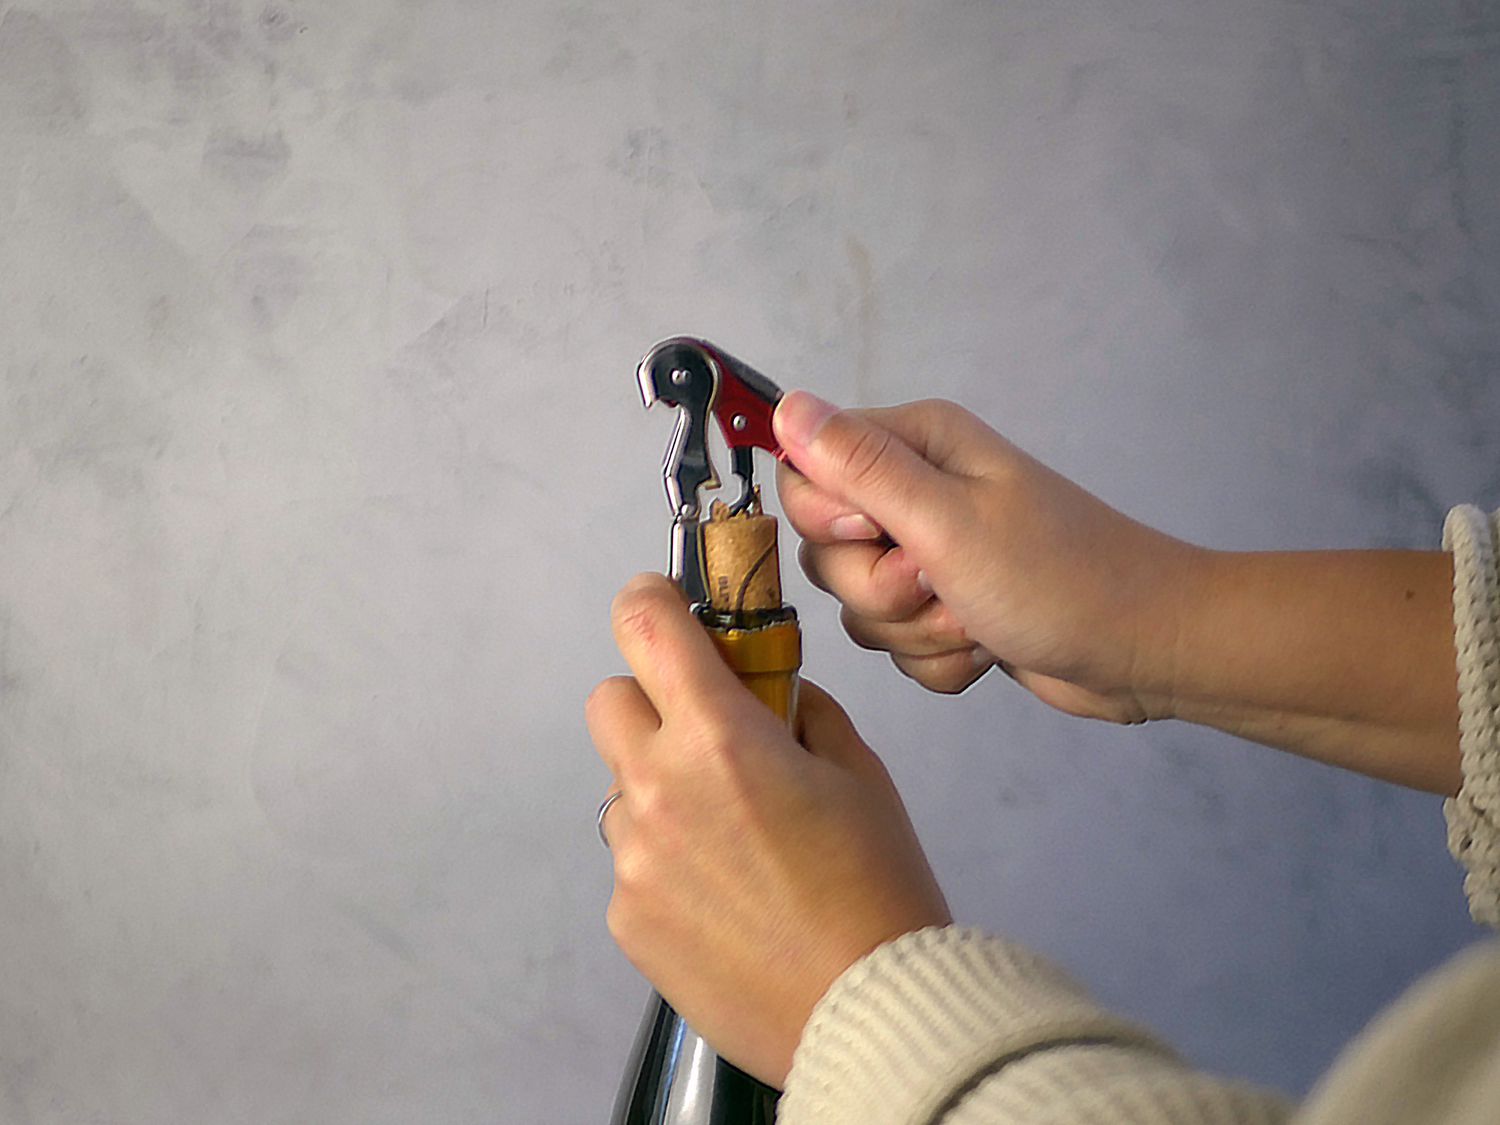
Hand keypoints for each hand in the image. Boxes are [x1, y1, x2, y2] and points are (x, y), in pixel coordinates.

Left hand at [586, 574, 950, 1087]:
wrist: (868, 1011)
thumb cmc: (879, 890)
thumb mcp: (857, 773)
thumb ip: (799, 713)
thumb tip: (767, 693)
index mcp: (720, 738)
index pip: (645, 628)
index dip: (648, 602)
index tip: (660, 603)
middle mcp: (659, 789)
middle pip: (609, 702)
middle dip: (652, 703)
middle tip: (709, 738)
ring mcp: (633, 859)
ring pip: (622, 789)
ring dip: (662, 791)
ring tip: (735, 844)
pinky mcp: (626, 918)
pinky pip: (632, 861)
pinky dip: (668, 863)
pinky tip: (727, 899)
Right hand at [774, 394, 1203, 721]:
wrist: (1144, 649)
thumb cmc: (1057, 576)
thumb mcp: (946, 520)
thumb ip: (859, 466)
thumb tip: (786, 405)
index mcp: (914, 446)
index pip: (805, 476)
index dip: (832, 521)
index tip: (886, 537)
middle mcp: (916, 492)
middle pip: (827, 552)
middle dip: (879, 590)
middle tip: (942, 586)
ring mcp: (932, 554)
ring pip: (861, 608)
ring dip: (915, 631)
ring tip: (976, 620)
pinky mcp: (946, 609)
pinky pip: (898, 646)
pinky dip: (939, 658)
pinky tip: (986, 648)